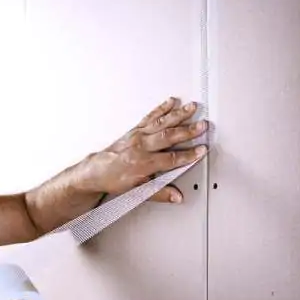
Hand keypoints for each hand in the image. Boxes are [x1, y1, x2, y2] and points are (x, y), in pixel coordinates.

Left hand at [82, 97, 208, 202]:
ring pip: (161, 123)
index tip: (201, 151)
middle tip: (202, 126)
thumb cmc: (115, 180)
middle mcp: (140, 146)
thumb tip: (177, 197)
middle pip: (168, 137)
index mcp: (142, 163)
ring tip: (193, 108)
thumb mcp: (138, 191)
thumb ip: (160, 193)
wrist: (96, 171)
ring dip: (178, 115)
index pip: (170, 159)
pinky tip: (171, 102)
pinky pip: (150, 117)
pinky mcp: (135, 129)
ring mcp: (137, 136)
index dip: (187, 155)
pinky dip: (161, 108)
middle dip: (187, 131)